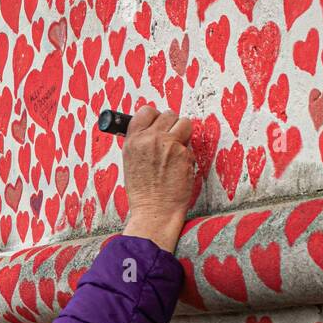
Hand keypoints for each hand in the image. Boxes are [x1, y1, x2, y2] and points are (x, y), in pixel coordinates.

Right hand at [121, 105, 196, 254]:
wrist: (154, 212)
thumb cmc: (144, 193)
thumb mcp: (132, 163)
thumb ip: (141, 143)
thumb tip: (156, 129)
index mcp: (132, 141)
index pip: (146, 111)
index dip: (156, 117)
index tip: (160, 125)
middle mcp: (148, 139)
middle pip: (168, 114)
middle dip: (173, 126)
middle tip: (172, 142)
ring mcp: (167, 144)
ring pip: (184, 123)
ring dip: (184, 134)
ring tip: (177, 152)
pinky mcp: (183, 153)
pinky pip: (191, 143)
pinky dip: (188, 153)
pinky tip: (180, 167)